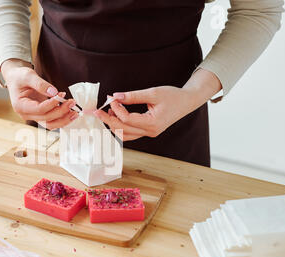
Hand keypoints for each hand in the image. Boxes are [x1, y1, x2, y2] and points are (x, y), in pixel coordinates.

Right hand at [1, 59, 77, 129]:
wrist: (16, 79)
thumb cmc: (20, 77)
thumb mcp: (28, 75)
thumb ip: (40, 84)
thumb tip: (54, 92)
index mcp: (20, 106)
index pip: (39, 109)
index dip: (52, 104)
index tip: (62, 94)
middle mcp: (26, 114)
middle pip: (46, 118)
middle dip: (61, 111)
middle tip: (72, 102)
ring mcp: (33, 116)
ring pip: (50, 124)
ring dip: (63, 120)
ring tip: (75, 113)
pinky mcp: (40, 115)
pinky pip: (52, 121)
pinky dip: (62, 119)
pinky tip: (71, 113)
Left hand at [94, 69, 221, 140]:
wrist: (187, 102)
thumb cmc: (172, 96)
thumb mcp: (153, 93)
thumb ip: (133, 96)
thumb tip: (115, 96)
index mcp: (153, 123)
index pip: (128, 120)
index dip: (116, 110)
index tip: (111, 99)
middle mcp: (150, 132)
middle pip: (123, 129)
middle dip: (108, 119)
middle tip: (97, 110)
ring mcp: (149, 133)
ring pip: (125, 134)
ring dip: (113, 124)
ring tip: (106, 111)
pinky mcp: (147, 131)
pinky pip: (130, 133)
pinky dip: (120, 126)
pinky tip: (115, 116)